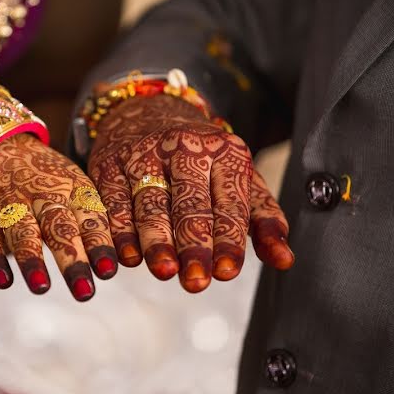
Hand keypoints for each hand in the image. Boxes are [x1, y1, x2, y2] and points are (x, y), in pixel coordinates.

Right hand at [0, 133, 117, 300]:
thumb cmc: (44, 180)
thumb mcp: (73, 189)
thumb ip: (95, 221)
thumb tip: (125, 261)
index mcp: (73, 190)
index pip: (89, 219)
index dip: (99, 244)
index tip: (108, 271)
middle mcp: (43, 196)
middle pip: (59, 228)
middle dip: (72, 260)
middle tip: (84, 291)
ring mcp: (10, 205)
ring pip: (22, 233)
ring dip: (32, 260)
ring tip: (42, 287)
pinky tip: (3, 281)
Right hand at [88, 95, 292, 293]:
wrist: (148, 112)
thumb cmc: (201, 160)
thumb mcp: (239, 179)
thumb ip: (262, 219)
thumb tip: (284, 261)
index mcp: (223, 152)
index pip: (228, 202)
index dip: (228, 238)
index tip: (227, 271)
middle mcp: (183, 148)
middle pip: (189, 202)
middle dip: (193, 244)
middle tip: (197, 280)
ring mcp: (143, 154)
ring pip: (150, 203)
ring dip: (157, 240)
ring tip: (164, 271)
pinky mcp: (109, 164)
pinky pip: (113, 202)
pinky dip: (120, 232)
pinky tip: (128, 257)